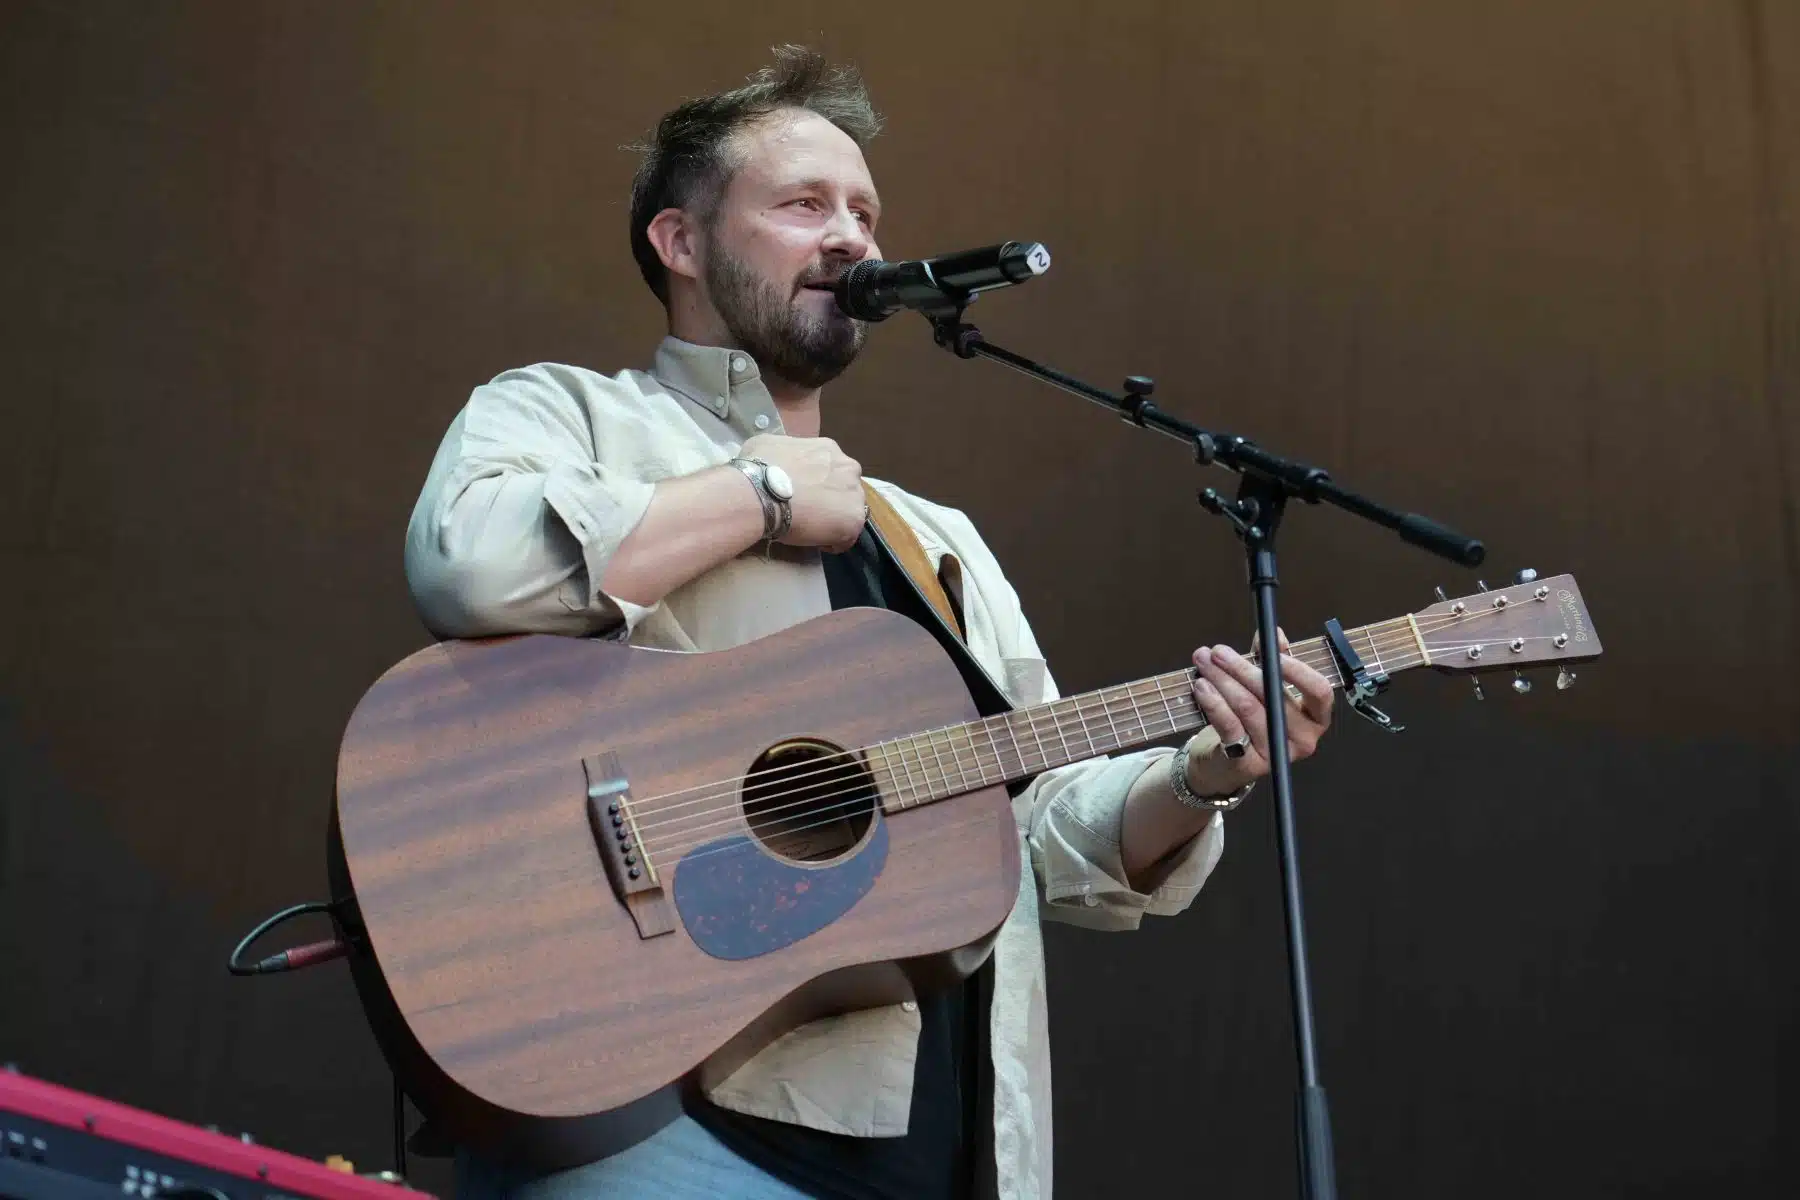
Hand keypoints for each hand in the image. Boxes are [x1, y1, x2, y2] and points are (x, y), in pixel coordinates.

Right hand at [739, 433, 864, 552]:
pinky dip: (833, 542)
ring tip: (810, 530)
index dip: (817, 484)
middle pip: (844, 489)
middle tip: (807, 511)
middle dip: (829, 500)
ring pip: (848, 512)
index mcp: (829, 450)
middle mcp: (849, 468)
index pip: (830, 470)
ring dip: (833, 520)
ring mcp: (855, 494)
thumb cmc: (758, 469)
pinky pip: (847, 536)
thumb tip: (774, 462)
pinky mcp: (854, 520)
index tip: (802, 495)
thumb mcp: (765, 446)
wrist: (760, 496)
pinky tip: (814, 541)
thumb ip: (781, 453)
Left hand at [1185, 628, 1333, 797]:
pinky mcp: (1249, 764)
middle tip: (1218, 652)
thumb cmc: (1250, 719)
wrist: (1225, 762)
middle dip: (1241, 668)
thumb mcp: (1264, 687)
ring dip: (1222, 681)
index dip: (1296, 669)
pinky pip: (1229, 725)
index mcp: (1316, 718)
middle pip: (1273, 695)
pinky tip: (1202, 687)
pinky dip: (1213, 701)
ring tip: (1204, 665)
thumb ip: (1271, 660)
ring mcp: (1277, 753)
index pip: (1319, 691)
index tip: (1269, 652)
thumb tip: (1273, 635)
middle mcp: (1304, 739)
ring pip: (1247, 707)